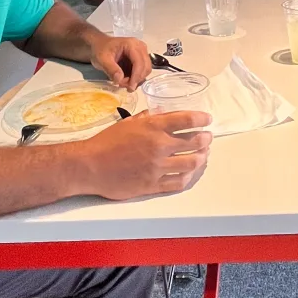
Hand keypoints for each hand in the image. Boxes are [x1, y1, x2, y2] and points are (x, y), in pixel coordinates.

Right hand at [76, 111, 213, 198]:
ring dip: (200, 158)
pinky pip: (177, 183)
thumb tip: (164, 113)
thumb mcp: (129, 122)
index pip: (186, 119)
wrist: (90, 165)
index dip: (201, 119)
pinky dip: (188, 177)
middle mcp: (159, 145)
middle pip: (194, 142)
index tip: (207, 120)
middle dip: (205, 139)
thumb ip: (149, 117)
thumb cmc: (107, 142)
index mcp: (153, 126)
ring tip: (202, 156)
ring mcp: (157, 167)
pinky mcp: (152, 185)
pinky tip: (189, 173)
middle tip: (207, 138)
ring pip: (190, 163)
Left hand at [89, 34, 151, 90]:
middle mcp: (140, 47)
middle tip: (123, 85)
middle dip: (136, 79)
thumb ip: (111, 69)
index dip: (136, 76)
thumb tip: (120, 80)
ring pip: (145, 70)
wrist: (99, 44)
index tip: (129, 87)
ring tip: (123, 82)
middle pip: (146, 67)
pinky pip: (142, 71)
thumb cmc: (100, 49)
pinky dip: (136, 78)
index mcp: (131, 45)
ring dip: (136, 79)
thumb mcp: (102, 59)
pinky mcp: (140, 58)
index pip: (139, 62)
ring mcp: (141, 52)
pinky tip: (126, 80)